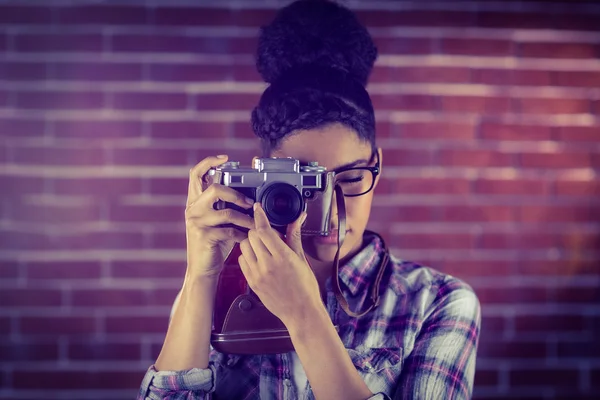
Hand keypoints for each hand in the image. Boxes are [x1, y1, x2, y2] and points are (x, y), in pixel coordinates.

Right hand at [185, 155, 254, 278]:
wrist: (203, 269)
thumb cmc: (214, 243)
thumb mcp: (218, 221)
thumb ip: (226, 206)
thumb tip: (250, 195)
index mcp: (195, 201)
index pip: (195, 174)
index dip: (209, 162)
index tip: (225, 158)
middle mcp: (193, 209)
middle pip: (215, 189)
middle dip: (237, 194)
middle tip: (249, 202)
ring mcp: (197, 222)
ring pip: (227, 212)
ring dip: (246, 218)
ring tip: (255, 224)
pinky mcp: (204, 236)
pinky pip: (230, 231)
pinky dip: (243, 234)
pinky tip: (248, 238)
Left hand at [238, 203, 323, 327]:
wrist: (300, 312)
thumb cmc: (305, 288)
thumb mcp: (301, 259)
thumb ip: (294, 237)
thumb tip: (298, 218)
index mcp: (282, 257)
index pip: (264, 230)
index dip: (260, 216)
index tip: (257, 208)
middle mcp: (267, 265)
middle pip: (252, 235)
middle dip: (259, 231)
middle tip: (270, 237)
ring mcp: (257, 274)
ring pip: (244, 246)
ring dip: (252, 243)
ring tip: (264, 249)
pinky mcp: (251, 282)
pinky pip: (241, 261)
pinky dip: (248, 256)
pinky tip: (259, 260)